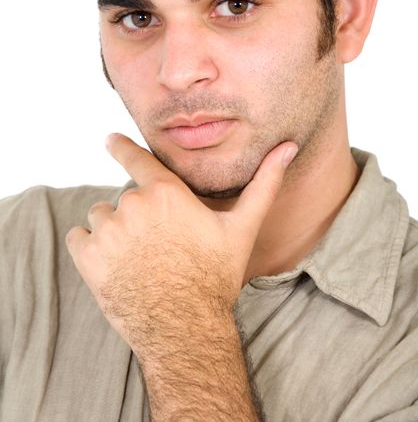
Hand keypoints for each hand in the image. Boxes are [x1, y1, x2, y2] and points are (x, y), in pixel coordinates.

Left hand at [66, 134, 297, 356]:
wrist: (185, 327)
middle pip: (125, 198)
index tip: (109, 138)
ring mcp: (109, 231)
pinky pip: (79, 238)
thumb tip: (289, 146)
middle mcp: (133, 205)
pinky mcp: (88, 258)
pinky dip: (90, 248)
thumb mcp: (243, 227)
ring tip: (137, 258)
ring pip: (101, 217)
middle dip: (137, 216)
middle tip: (158, 246)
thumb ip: (264, 183)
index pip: (136, 158)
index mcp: (166, 192)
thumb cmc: (215, 276)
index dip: (120, 146)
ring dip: (113, 231)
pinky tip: (113, 265)